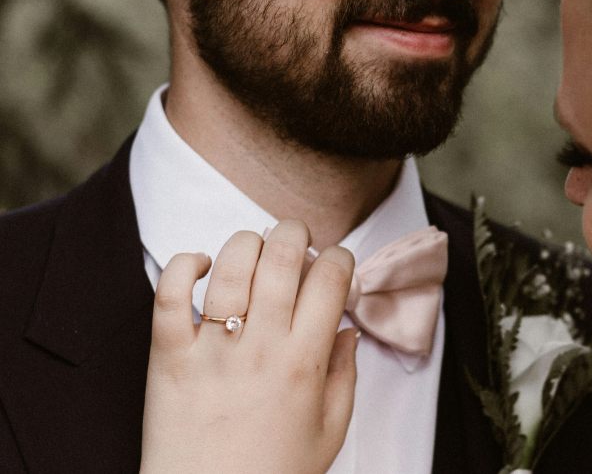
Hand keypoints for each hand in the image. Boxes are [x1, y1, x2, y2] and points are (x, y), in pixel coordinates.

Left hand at [141, 220, 357, 473]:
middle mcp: (261, 348)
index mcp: (306, 363)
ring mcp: (212, 350)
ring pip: (231, 265)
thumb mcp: (330, 432)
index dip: (339, 259)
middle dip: (295, 233)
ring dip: (247, 244)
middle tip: (295, 241)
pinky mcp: (168, 357)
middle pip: (283, 257)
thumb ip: (346, 377)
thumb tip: (348, 332)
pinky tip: (199, 265)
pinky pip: (169, 294)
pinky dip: (182, 265)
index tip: (334, 265)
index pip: (331, 280)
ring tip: (252, 251)